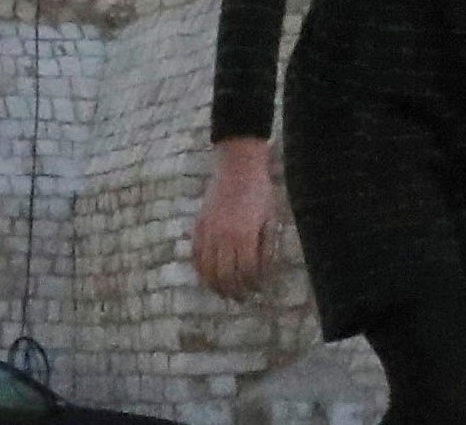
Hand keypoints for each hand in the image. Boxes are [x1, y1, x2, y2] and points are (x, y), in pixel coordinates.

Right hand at [191, 137, 275, 300]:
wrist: (237, 166)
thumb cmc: (260, 191)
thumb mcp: (270, 218)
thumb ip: (265, 247)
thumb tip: (263, 272)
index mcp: (245, 236)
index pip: (247, 272)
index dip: (253, 284)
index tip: (258, 290)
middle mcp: (223, 238)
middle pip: (226, 277)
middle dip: (235, 291)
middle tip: (242, 298)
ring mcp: (208, 233)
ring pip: (208, 271)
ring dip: (216, 287)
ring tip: (225, 293)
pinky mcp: (198, 227)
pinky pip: (195, 257)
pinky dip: (200, 271)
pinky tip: (208, 278)